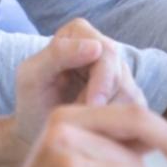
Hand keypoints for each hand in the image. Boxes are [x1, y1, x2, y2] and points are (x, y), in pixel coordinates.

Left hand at [12, 19, 146, 156]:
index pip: (106, 51)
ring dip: (109, 116)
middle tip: (87, 124)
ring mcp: (120, 73)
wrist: (36, 133)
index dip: (102, 81)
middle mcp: (104, 48)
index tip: (90, 106)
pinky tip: (98, 134)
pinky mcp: (130, 98)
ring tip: (84, 127)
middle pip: (122, 73)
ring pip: (131, 94)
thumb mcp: (31, 76)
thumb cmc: (31, 101)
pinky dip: (117, 127)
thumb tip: (95, 46)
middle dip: (106, 102)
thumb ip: (57, 54)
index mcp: (79, 33)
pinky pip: (136, 112)